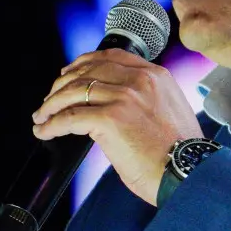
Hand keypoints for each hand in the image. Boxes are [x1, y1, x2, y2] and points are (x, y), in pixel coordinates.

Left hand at [31, 48, 202, 204]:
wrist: (189, 173)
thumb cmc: (180, 154)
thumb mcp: (167, 112)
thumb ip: (144, 99)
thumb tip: (109, 106)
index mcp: (155, 75)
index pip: (111, 57)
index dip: (83, 63)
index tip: (68, 73)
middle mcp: (140, 80)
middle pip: (87, 71)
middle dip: (62, 85)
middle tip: (49, 100)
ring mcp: (125, 97)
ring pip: (75, 92)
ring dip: (51, 105)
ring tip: (41, 117)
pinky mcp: (111, 119)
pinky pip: (71, 117)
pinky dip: (52, 124)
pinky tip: (45, 131)